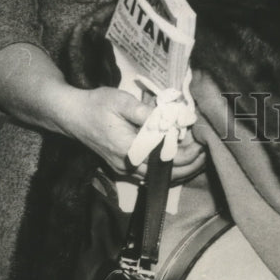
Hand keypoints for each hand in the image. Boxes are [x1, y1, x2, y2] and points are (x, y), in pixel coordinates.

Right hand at [64, 86, 204, 180]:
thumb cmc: (97, 105)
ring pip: (159, 178)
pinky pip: (150, 176)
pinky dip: (167, 171)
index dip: (187, 152)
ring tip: (199, 156)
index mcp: (129, 149)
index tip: (202, 139)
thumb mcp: (120, 101)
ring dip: (180, 170)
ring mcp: (124, 169)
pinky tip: (178, 160)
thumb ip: (145, 111)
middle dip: (190, 164)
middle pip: (165, 174)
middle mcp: (128, 165)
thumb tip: (170, 118)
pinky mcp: (123, 167)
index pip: (165, 158)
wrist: (72, 116)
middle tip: (207, 149)